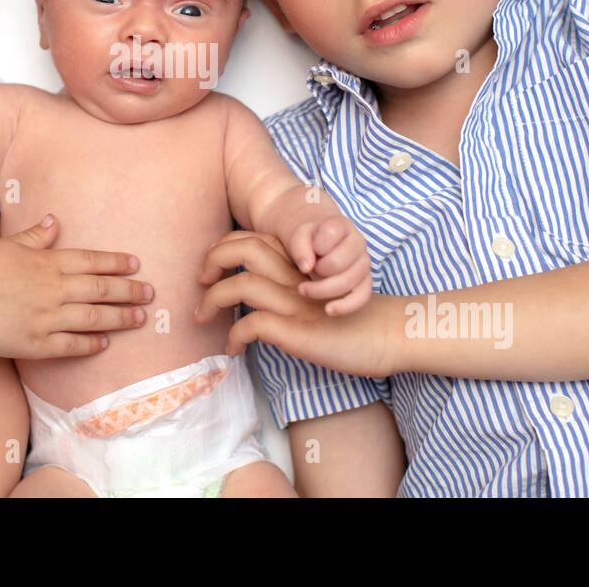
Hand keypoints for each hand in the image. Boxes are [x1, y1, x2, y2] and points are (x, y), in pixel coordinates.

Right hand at [0, 214, 154, 358]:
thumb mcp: (8, 244)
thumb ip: (35, 236)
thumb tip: (54, 220)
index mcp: (48, 263)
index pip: (92, 261)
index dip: (116, 263)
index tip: (135, 265)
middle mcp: (54, 290)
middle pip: (101, 290)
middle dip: (130, 291)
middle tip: (150, 293)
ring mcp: (48, 319)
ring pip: (94, 318)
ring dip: (120, 318)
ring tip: (139, 318)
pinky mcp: (37, 344)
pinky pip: (72, 346)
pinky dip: (91, 344)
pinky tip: (105, 342)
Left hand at [195, 230, 396, 377]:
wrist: (388, 335)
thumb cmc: (351, 318)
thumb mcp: (315, 294)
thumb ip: (288, 287)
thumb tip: (254, 298)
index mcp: (298, 264)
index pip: (252, 238)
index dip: (224, 248)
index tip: (211, 269)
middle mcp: (294, 277)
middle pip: (243, 248)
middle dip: (212, 261)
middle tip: (200, 283)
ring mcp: (294, 303)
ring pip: (240, 284)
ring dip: (213, 301)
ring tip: (203, 318)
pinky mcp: (297, 331)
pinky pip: (251, 325)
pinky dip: (234, 337)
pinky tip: (234, 349)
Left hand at [285, 216, 371, 315]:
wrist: (316, 247)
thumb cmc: (308, 240)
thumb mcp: (299, 235)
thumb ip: (300, 245)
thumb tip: (306, 267)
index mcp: (342, 225)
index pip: (330, 234)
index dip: (316, 245)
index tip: (310, 249)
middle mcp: (358, 243)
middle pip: (339, 263)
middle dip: (317, 270)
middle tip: (305, 271)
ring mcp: (363, 263)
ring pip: (350, 281)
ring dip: (323, 289)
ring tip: (304, 290)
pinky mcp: (364, 283)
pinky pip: (362, 297)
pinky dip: (346, 306)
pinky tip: (329, 310)